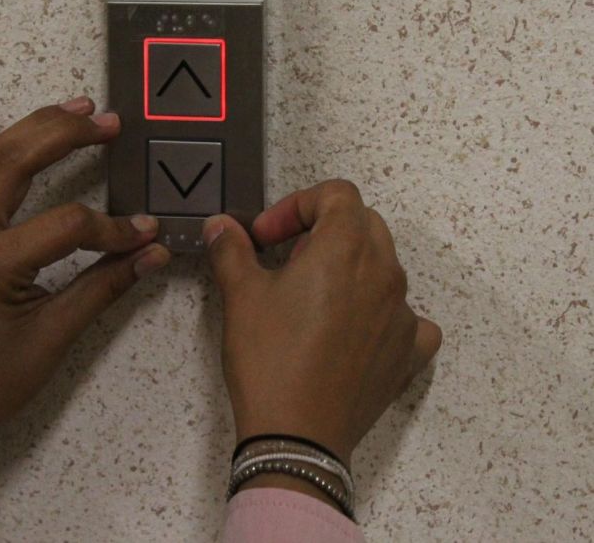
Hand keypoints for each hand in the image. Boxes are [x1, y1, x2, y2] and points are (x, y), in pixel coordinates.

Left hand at [0, 87, 169, 439]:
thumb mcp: (55, 338)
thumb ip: (105, 287)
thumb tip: (155, 252)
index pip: (67, 225)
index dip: (113, 229)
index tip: (145, 235)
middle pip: (18, 163)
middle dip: (68, 136)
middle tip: (110, 123)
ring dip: (34, 125)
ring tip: (76, 105)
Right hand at [204, 179, 441, 466]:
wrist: (297, 434)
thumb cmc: (270, 360)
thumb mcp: (240, 295)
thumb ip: (231, 249)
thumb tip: (220, 227)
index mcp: (345, 248)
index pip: (336, 194)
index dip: (296, 204)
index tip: (266, 235)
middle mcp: (384, 272)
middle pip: (363, 222)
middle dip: (323, 228)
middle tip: (286, 256)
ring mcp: (402, 313)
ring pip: (384, 264)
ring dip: (350, 264)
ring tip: (312, 293)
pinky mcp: (408, 351)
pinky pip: (407, 315)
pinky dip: (382, 310)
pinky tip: (355, 327)